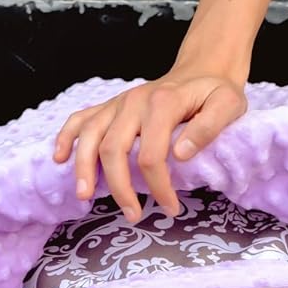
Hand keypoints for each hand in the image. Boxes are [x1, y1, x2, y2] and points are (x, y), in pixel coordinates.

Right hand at [52, 72, 247, 221]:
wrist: (202, 71)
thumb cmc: (215, 93)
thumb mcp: (228, 105)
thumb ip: (209, 127)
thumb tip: (180, 154)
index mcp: (162, 104)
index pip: (151, 155)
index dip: (159, 187)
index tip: (170, 208)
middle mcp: (133, 101)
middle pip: (113, 149)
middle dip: (119, 188)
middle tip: (134, 215)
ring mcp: (118, 104)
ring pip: (90, 137)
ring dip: (84, 169)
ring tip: (85, 197)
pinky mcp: (110, 106)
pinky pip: (80, 119)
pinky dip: (66, 137)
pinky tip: (59, 158)